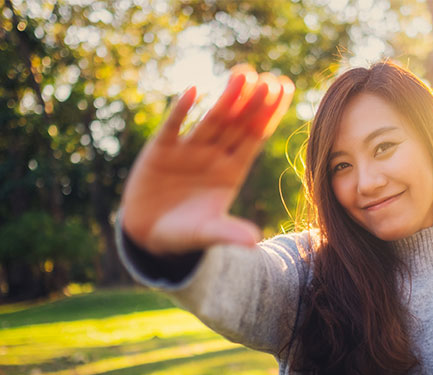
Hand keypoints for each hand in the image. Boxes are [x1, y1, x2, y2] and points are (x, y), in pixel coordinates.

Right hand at [121, 65, 293, 253]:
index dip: (269, 115)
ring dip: (226, 98)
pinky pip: (173, 126)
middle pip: (237, 123)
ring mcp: (188, 150)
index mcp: (232, 171)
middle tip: (267, 80)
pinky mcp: (161, 150)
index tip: (284, 90)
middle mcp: (214, 155)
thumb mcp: (207, 234)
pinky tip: (193, 91)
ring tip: (242, 75)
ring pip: (211, 119)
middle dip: (252, 102)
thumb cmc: (185, 234)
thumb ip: (228, 233)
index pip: (255, 138)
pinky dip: (181, 110)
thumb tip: (254, 242)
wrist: (148, 235)